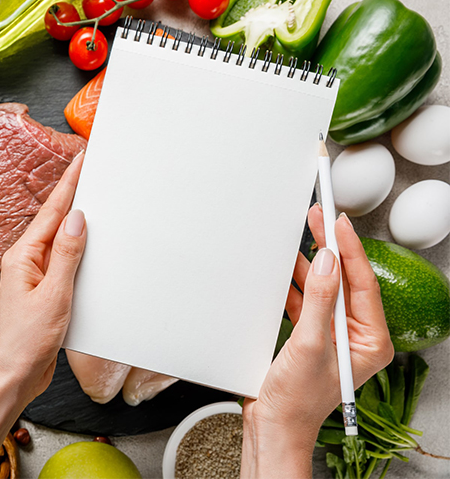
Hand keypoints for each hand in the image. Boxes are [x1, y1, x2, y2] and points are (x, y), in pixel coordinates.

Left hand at [0, 154, 86, 478]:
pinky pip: (65, 264)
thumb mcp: (52, 295)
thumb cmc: (25, 342)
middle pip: (56, 221)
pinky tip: (92, 250)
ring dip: (79, 224)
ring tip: (98, 202)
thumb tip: (78, 219)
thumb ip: (66, 255)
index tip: (82, 158)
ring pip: (62, 243)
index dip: (69, 183)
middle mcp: (27, 262)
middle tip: (94, 171)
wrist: (11, 378)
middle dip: (75, 195)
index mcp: (24, 256)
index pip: (52, 212)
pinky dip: (79, 252)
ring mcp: (35, 278)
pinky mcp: (45, 293)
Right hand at [240, 205, 393, 478]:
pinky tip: (286, 266)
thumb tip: (328, 262)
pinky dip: (294, 283)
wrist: (272, 424)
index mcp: (370, 340)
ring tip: (302, 234)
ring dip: (310, 264)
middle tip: (319, 218)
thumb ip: (319, 299)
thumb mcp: (311, 344)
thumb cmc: (297, 400)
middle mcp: (355, 335)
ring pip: (323, 287)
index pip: (363, 284)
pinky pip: (306, 300)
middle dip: (331, 250)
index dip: (350, 250)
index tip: (338, 223)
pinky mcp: (310, 335)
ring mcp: (331, 334)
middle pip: (344, 280)